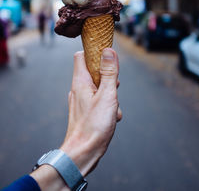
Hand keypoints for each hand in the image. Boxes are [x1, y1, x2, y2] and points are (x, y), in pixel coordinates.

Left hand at [60, 48, 121, 175]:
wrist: (82, 153)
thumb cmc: (94, 125)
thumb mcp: (107, 95)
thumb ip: (109, 73)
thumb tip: (108, 51)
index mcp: (80, 81)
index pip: (81, 55)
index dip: (94, 52)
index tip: (107, 57)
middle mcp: (78, 88)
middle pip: (93, 71)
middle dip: (108, 77)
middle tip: (114, 88)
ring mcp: (80, 100)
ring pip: (98, 87)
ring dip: (110, 94)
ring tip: (113, 107)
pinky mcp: (84, 110)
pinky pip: (97, 100)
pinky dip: (106, 105)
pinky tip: (111, 117)